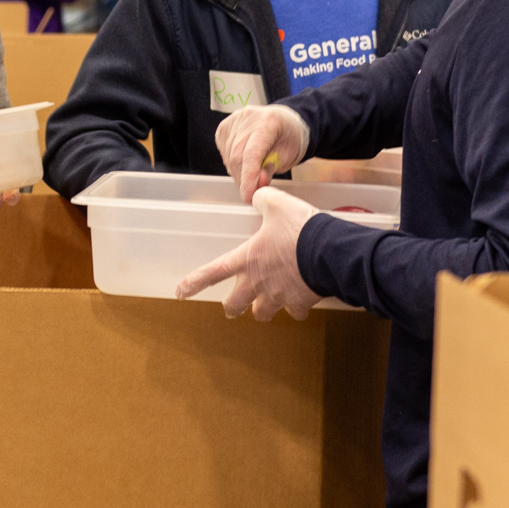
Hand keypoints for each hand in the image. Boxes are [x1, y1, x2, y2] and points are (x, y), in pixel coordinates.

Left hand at [174, 186, 322, 318]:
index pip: (212, 273)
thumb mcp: (277, 203)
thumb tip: (258, 194)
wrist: (327, 251)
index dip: (194, 283)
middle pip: (234, 305)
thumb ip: (263, 198)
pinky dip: (296, 307)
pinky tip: (300, 299)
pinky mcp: (299, 303)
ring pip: (262, 313)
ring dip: (262, 309)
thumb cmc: (299, 228)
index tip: (181, 292)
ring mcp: (278, 296)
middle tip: (232, 306)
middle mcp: (257, 283)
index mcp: (247, 259)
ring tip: (267, 303)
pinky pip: (295, 311)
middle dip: (232, 307)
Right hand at [215, 104, 308, 198]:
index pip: (252, 153)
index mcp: (268, 121)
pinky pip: (225, 153)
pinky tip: (244, 166)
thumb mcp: (288, 155)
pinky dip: (233, 165)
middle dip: (243, 180)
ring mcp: (233, 121)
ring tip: (251, 178)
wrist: (285, 122)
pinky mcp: (224, 127)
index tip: (248, 196)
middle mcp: (247, 117)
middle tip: (252, 194)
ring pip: (228, 157)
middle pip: (237, 156)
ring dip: (238, 174)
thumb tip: (257, 184)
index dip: (248, 177)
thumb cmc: (290, 137)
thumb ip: (271, 168)